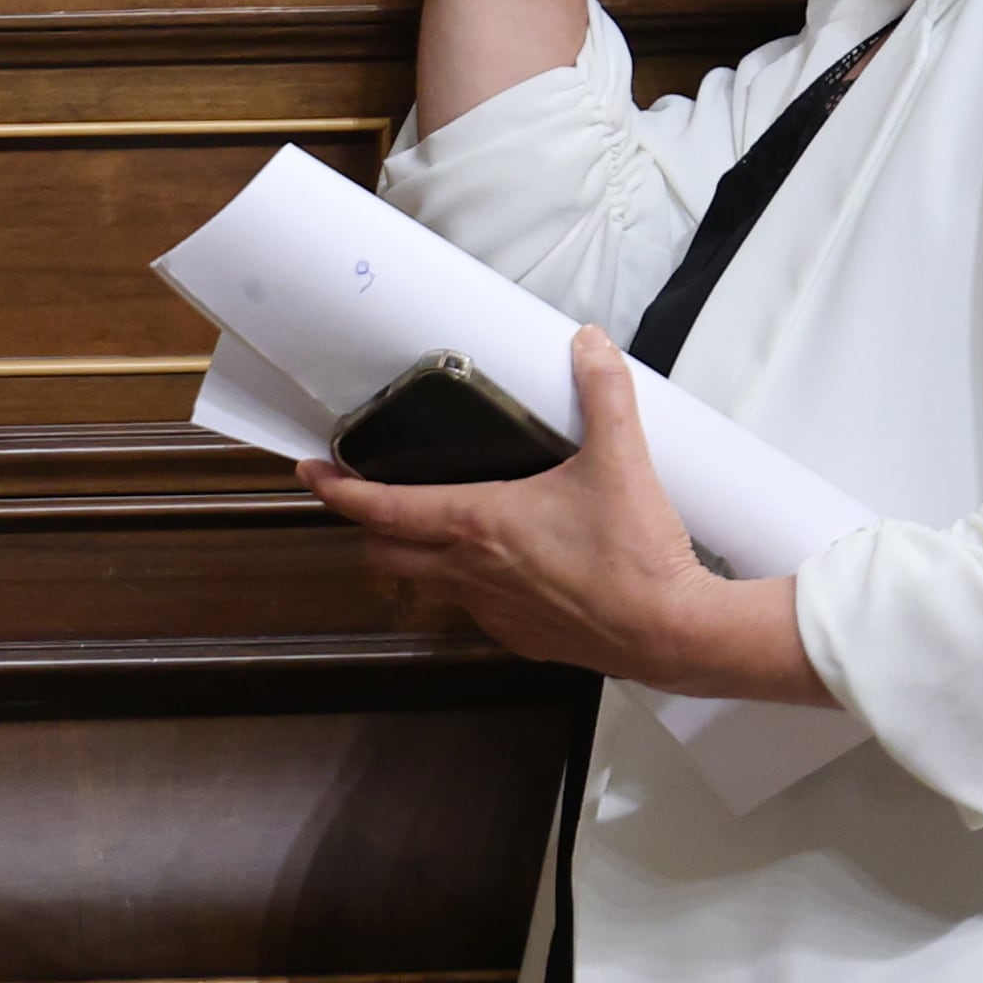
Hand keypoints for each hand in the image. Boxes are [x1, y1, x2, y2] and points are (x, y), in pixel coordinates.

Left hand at [301, 327, 827, 704]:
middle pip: (387, 551)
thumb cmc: (635, 556)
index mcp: (481, 522)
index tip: (312, 473)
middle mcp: (473, 571)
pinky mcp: (524, 637)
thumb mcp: (620, 458)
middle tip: (372, 497)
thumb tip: (591, 345)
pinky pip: (477, 608)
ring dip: (420, 555)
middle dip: (370, 525)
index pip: (384, 508)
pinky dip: (472, 585)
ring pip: (429, 582)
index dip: (339, 490)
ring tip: (440, 525)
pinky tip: (506, 565)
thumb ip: (603, 393)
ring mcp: (495, 610)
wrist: (670, 632)